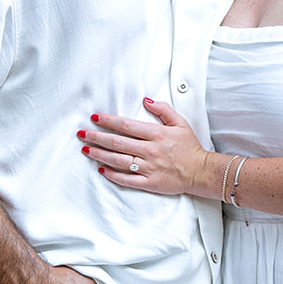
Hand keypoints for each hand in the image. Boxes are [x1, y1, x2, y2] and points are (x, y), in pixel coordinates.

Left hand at [81, 99, 211, 196]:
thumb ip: (163, 110)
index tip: (95, 118)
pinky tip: (102, 169)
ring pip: (119, 161)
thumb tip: (146, 100)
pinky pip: (127, 179)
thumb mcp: (180, 123)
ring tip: (86, 150)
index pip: (127, 125)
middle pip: (118, 143)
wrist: (200, 171)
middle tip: (82, 133)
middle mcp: (150, 150)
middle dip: (97, 137)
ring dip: (100, 155)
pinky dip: (113, 175)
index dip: (109, 121)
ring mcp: (149, 168)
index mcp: (157, 134)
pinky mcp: (150, 183)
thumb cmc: (189, 147)